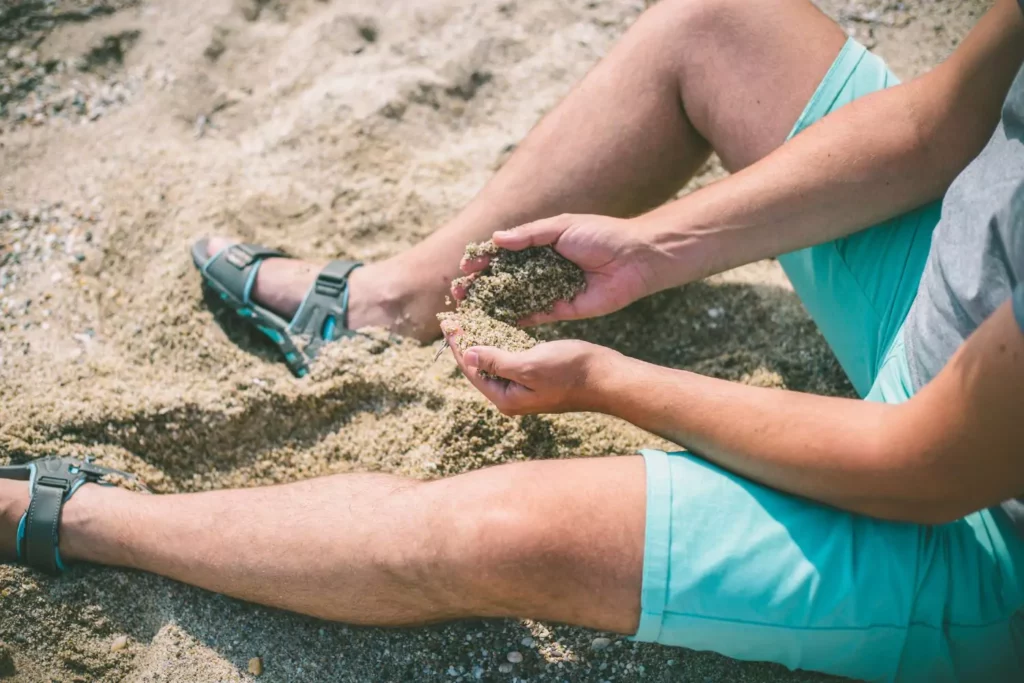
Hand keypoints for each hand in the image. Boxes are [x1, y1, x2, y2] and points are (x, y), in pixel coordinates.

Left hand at [441, 328, 621, 414]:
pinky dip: (500, 341)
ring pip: (495, 360)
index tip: (446, 321)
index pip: (472, 370)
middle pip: (480, 366)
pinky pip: (511, 357)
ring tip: (469, 318)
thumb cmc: (571, 372)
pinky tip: (495, 326)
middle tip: (453, 317)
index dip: (458, 345)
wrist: (607, 378)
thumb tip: (469, 354)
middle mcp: (512, 396)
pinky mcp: (537, 375)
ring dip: (482, 340)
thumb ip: (497, 361)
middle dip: (466, 342)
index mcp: (506, 398)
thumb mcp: (529, 364)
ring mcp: (525, 386)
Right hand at [456, 213, 665, 324]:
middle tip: (459, 294)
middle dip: (481, 285)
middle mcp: (542, 268)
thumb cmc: (601, 235)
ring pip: (515, 298)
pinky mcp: (562, 309)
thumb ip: (528, 235)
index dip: (484, 260)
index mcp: (541, 245)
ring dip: (492, 303)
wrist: (635, 258)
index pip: (504, 254)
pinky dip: (515, 319)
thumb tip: (495, 240)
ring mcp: (550, 289)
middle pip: (504, 278)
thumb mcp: (561, 227)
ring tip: (470, 309)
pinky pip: (534, 315)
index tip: (465, 267)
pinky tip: (495, 323)